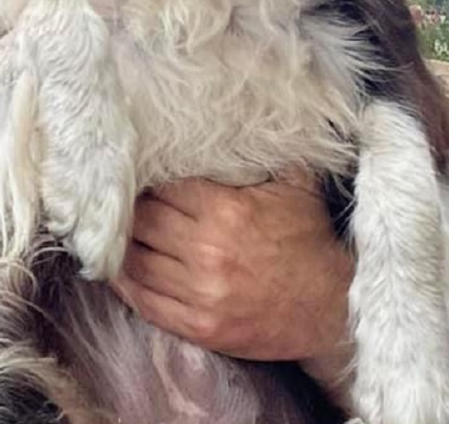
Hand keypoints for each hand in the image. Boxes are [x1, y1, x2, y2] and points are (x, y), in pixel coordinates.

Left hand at [111, 177, 352, 368]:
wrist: (334, 308)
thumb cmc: (312, 243)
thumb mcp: (296, 187)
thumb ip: (265, 156)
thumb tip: (243, 122)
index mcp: (226, 211)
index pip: (164, 188)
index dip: (149, 181)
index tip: (140, 178)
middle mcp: (207, 251)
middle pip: (143, 222)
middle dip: (131, 211)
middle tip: (122, 205)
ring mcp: (201, 293)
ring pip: (137, 262)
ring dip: (122, 247)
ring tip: (114, 236)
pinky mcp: (200, 327)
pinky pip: (146, 304)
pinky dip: (126, 287)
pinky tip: (117, 273)